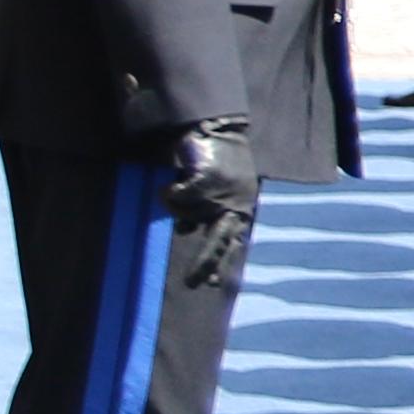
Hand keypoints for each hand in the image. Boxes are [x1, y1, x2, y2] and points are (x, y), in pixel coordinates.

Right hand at [160, 118, 260, 287]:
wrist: (219, 129)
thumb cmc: (220, 166)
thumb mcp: (223, 198)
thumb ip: (216, 225)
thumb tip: (206, 262)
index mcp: (243, 210)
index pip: (234, 244)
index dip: (221, 265)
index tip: (211, 285)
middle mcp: (236, 204)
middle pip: (218, 242)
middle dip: (205, 263)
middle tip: (192, 284)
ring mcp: (221, 192)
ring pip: (185, 217)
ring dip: (178, 207)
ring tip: (184, 188)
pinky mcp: (206, 178)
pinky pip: (175, 198)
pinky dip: (170, 192)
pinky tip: (176, 180)